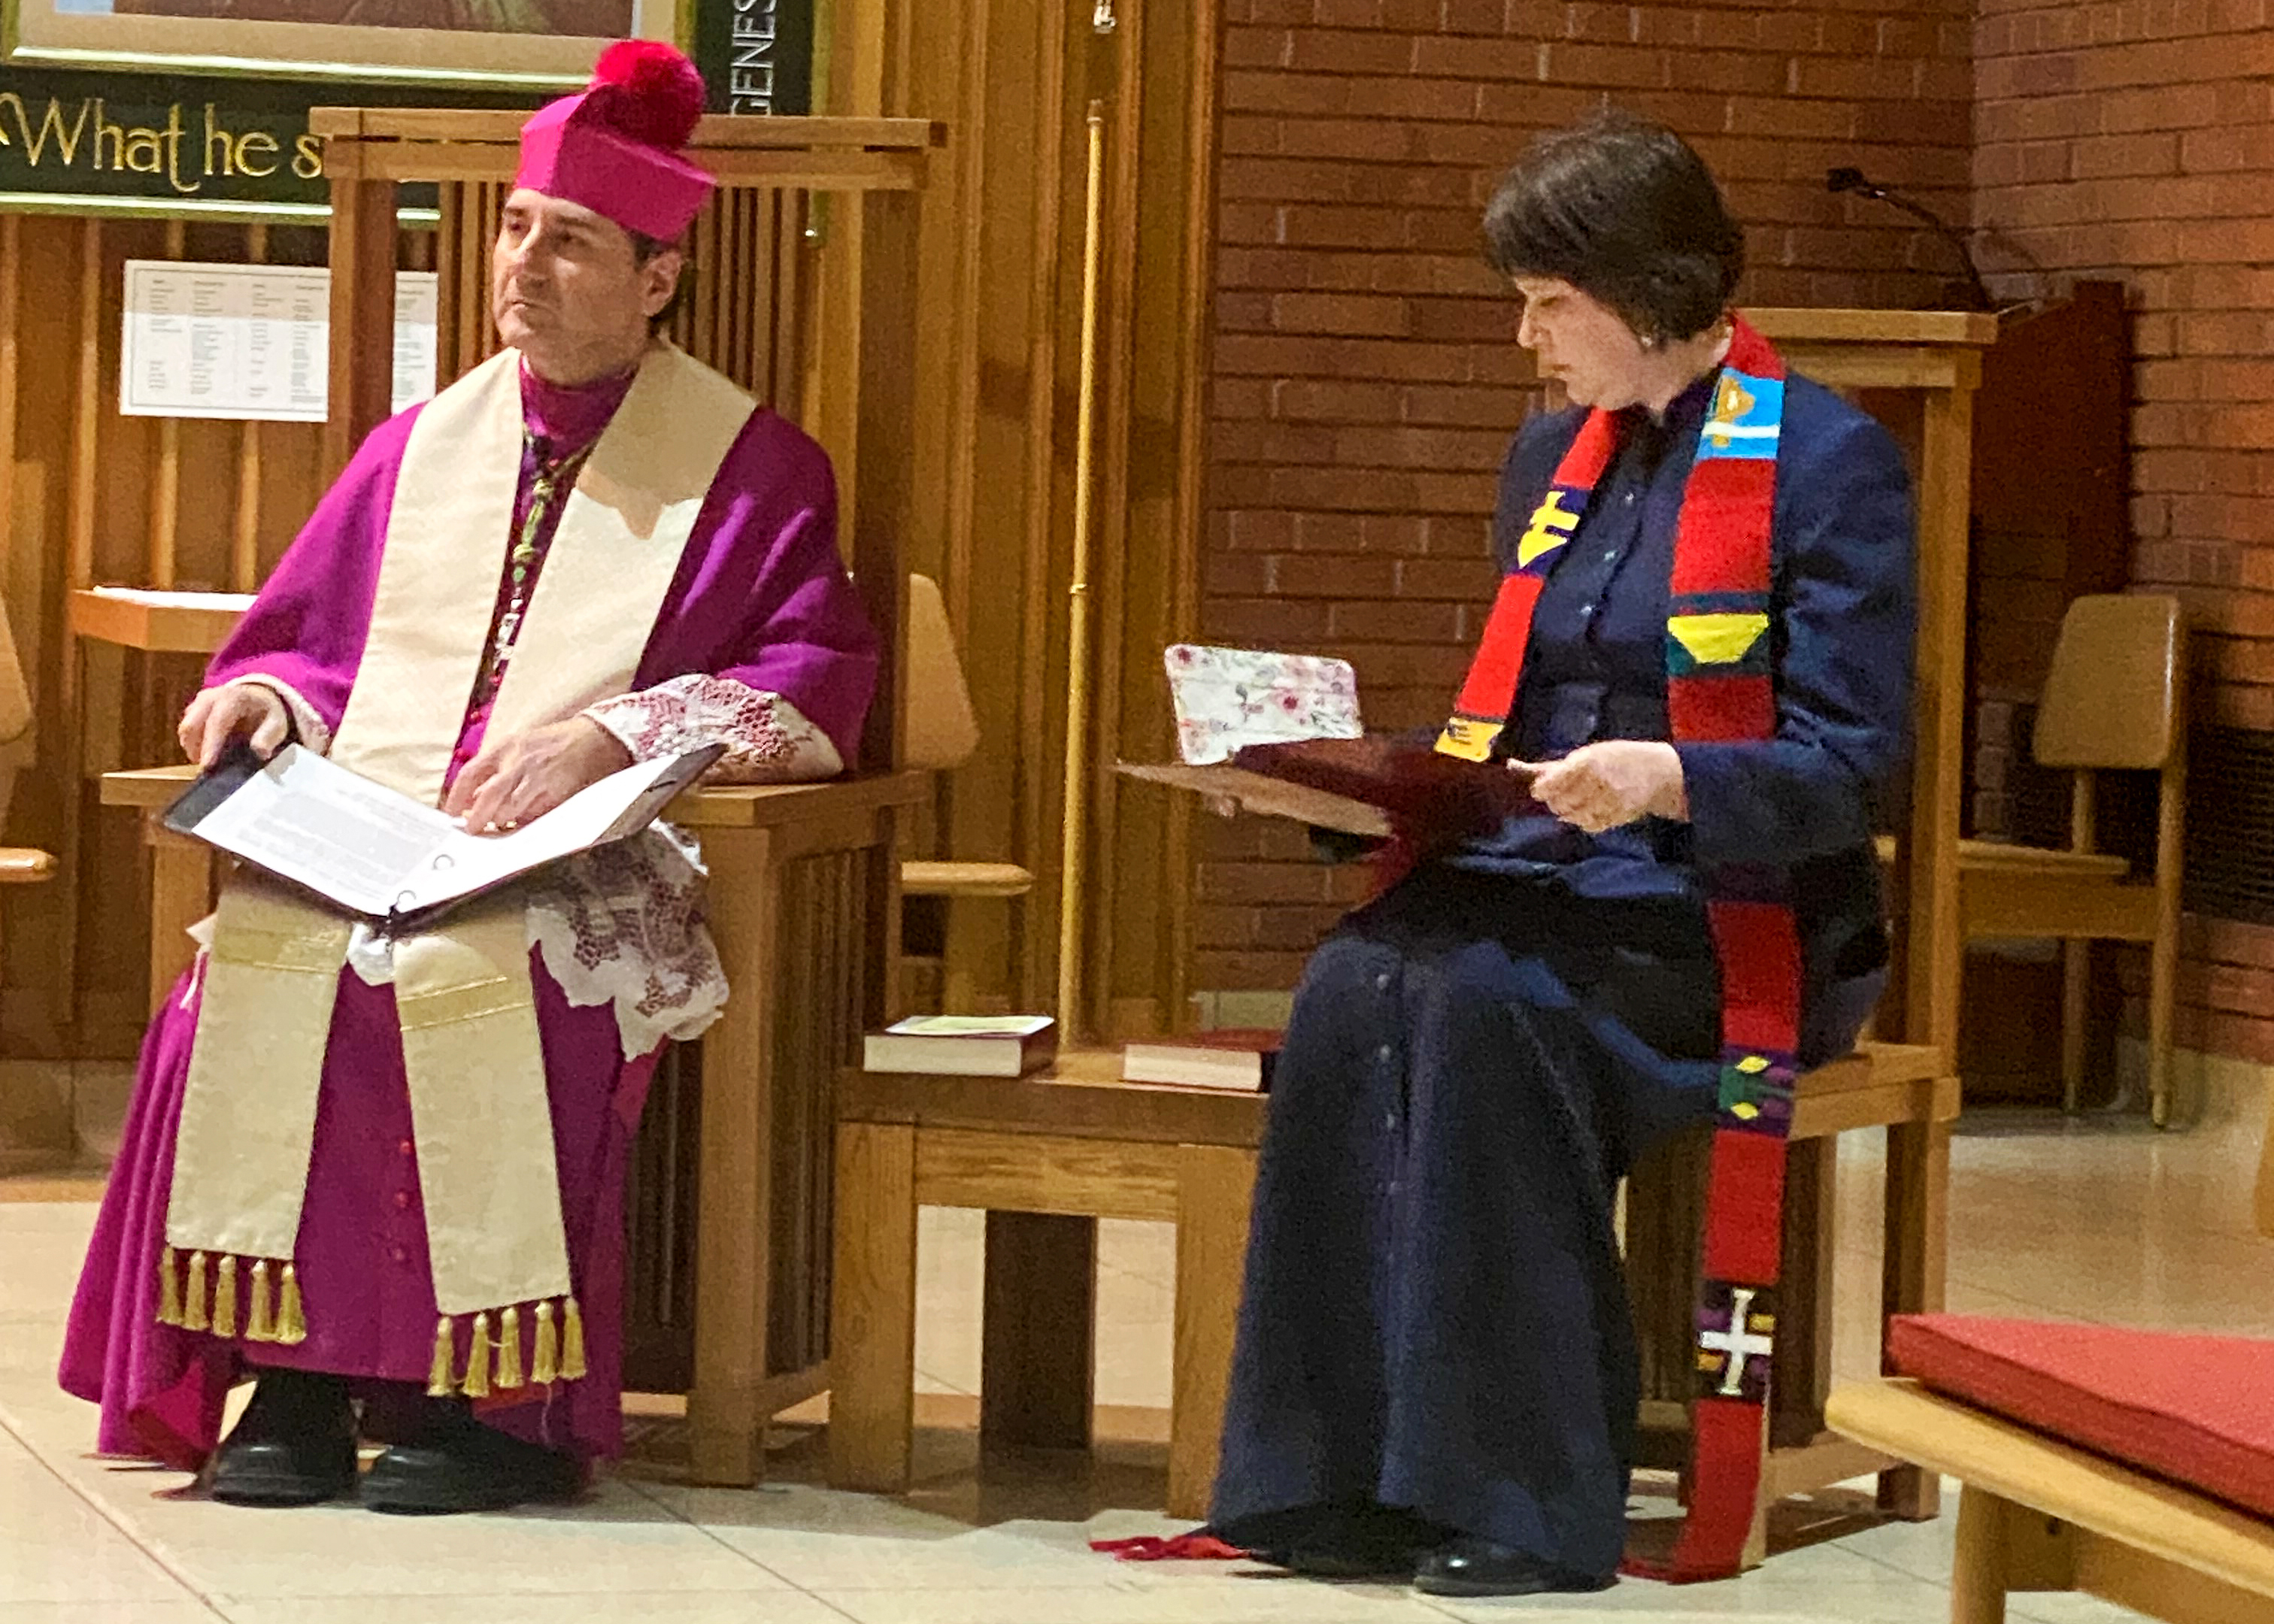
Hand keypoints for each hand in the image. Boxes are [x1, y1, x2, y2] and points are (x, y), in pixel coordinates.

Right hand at [179, 683, 288, 767]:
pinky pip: (186, 731)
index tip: (207, 765)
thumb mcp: (277, 723)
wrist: (258, 697)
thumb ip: (268, 737)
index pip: (216, 722)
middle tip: (206, 769)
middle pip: (191, 725)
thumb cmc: (267, 712)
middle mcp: (210, 697)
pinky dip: (192, 745)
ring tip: (209, 762)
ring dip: (193, 749)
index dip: (210, 744)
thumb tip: (259, 751)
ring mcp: (198, 703)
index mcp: (232, 698)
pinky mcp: (192, 710)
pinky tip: (207, 754)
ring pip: (185, 730)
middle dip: (195, 749)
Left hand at [443, 716, 632, 834]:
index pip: (470, 773)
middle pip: (488, 795)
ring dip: (500, 821)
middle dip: (476, 817)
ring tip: (498, 826)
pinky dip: (523, 820)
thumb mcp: (518, 746)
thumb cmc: (552, 743)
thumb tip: (473, 797)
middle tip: (471, 830)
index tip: (450, 812)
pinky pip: (533, 813)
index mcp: (504, 747)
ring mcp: (537, 777)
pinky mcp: (556, 791)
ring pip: (510, 808)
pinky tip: (521, 822)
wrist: (591, 738)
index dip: (456, 796)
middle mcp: (518, 761)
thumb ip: (495, 768)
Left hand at [1522, 740, 1686, 832]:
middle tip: (1562, 795)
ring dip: (1569, 812)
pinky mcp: (1619, 815)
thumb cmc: (1614, 758)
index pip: (1550, 785)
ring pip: (1573, 817)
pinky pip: (1590, 826)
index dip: (1541, 791)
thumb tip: (1512, 766)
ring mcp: (1610, 800)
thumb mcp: (1584, 754)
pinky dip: (1585, 821)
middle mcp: (1597, 781)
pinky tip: (1590, 810)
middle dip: (1556, 801)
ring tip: (1578, 801)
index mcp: (1586, 762)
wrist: (1657, 771)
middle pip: (1559, 803)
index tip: (1541, 790)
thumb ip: (1549, 767)